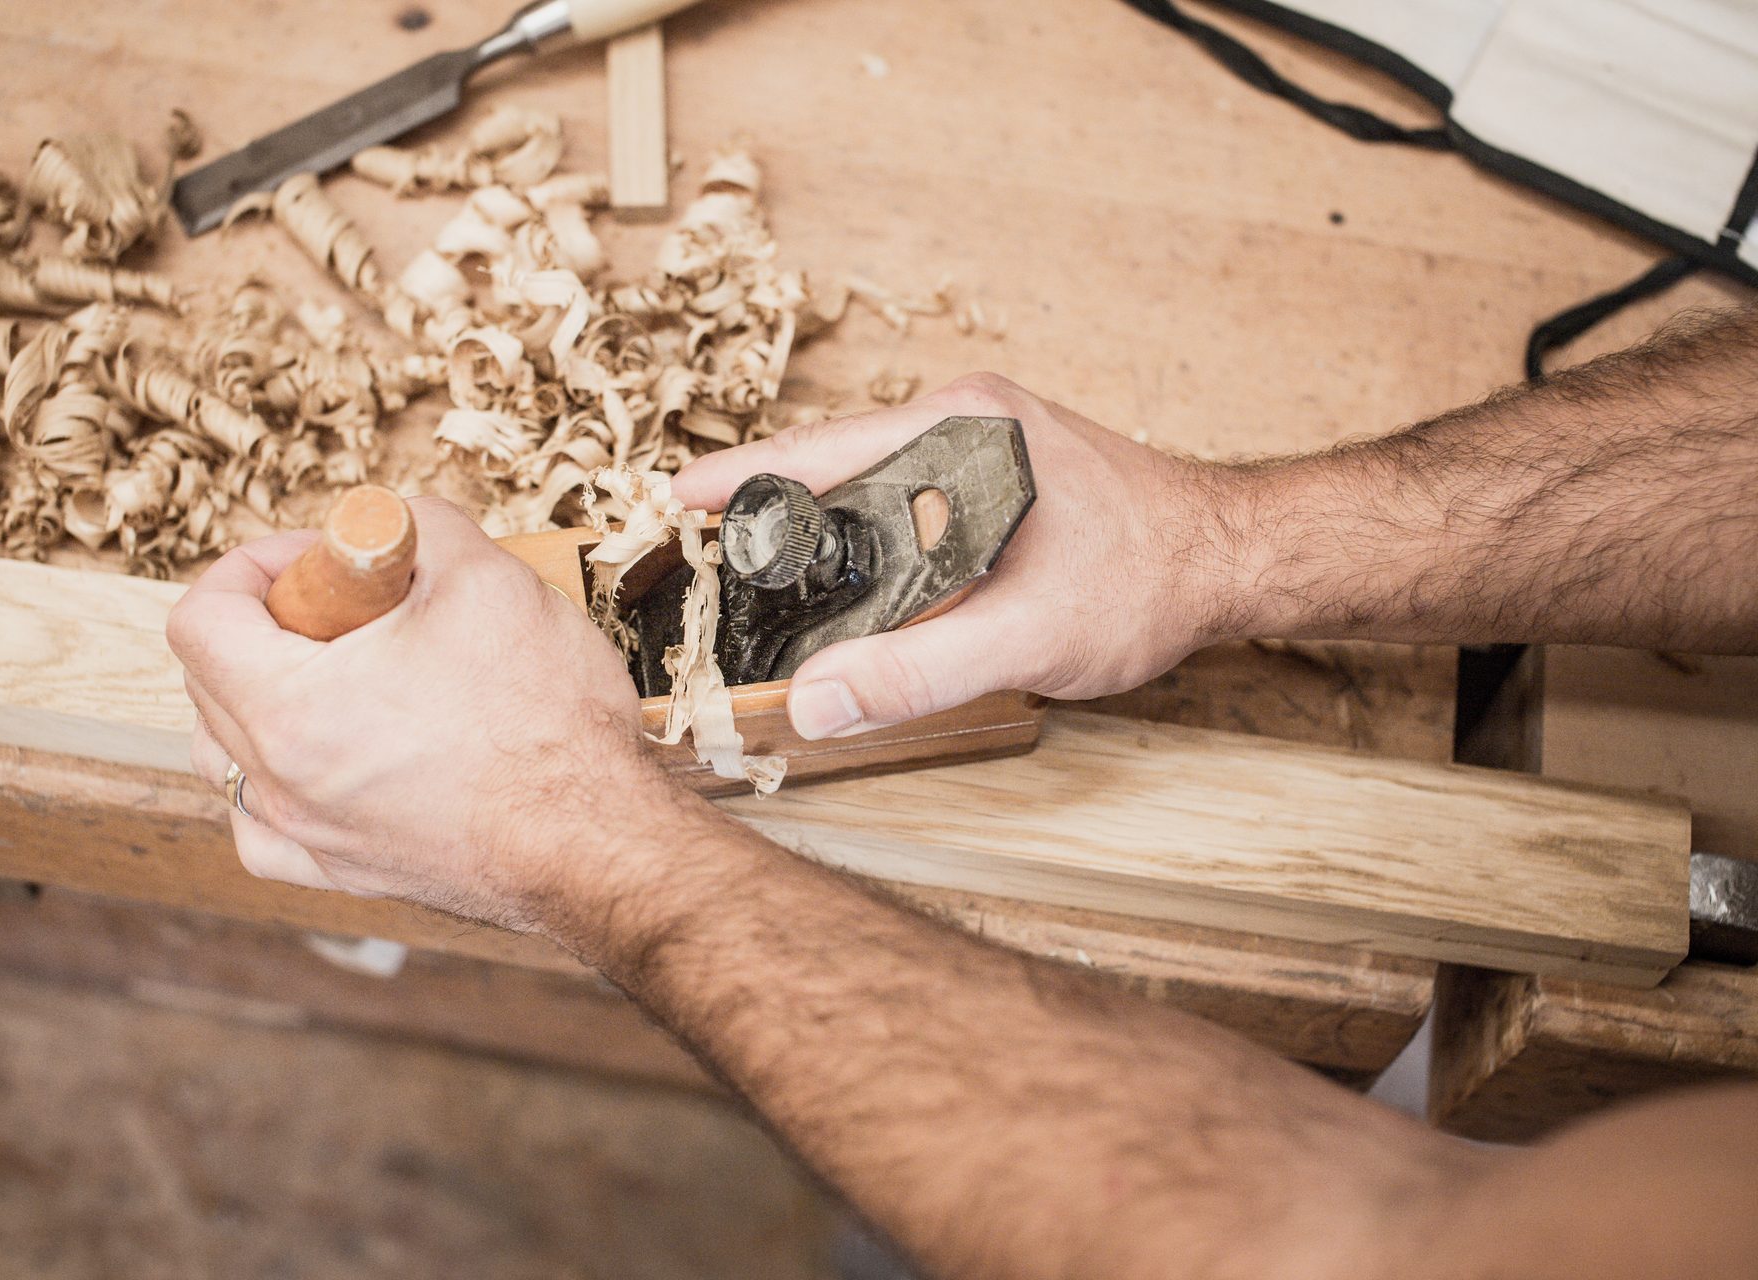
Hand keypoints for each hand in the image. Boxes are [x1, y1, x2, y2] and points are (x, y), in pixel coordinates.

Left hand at [165, 497, 656, 932]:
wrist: (597, 839)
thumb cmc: (545, 720)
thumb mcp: (487, 576)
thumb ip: (422, 526)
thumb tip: (395, 525)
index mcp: (289, 706)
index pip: (202, 619)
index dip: (252, 567)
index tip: (315, 559)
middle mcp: (281, 783)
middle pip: (208, 684)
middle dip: (266, 624)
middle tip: (345, 606)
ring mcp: (310, 837)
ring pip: (226, 761)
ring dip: (256, 703)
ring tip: (332, 679)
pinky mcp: (348, 875)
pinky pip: (266, 834)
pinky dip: (270, 789)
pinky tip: (313, 765)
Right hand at [672, 374, 1244, 736]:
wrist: (1232, 559)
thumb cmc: (1147, 577)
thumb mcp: (1026, 636)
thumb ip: (918, 672)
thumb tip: (813, 703)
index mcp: (959, 427)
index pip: (820, 448)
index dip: (743, 480)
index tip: (675, 501)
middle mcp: (964, 419)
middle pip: (835, 462)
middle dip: (771, 509)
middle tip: (711, 562)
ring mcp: (983, 442)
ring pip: (871, 483)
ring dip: (821, 526)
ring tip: (764, 576)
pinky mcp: (999, 473)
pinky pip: (906, 496)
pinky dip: (867, 535)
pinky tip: (853, 582)